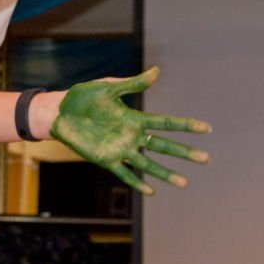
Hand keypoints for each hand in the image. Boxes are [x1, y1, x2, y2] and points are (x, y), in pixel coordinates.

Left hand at [51, 67, 211, 195]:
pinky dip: (137, 183)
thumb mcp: (107, 88)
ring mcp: (119, 149)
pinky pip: (124, 173)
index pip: (165, 123)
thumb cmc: (81, 98)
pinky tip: (151, 192)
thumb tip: (157, 71)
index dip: (185, 126)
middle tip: (206, 159)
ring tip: (184, 182)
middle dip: (184, 152)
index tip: (206, 129)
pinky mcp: (105, 159)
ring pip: (148, 164)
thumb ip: (132, 84)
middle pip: (163, 145)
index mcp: (133, 117)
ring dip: (166, 173)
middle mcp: (131, 135)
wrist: (57, 113)